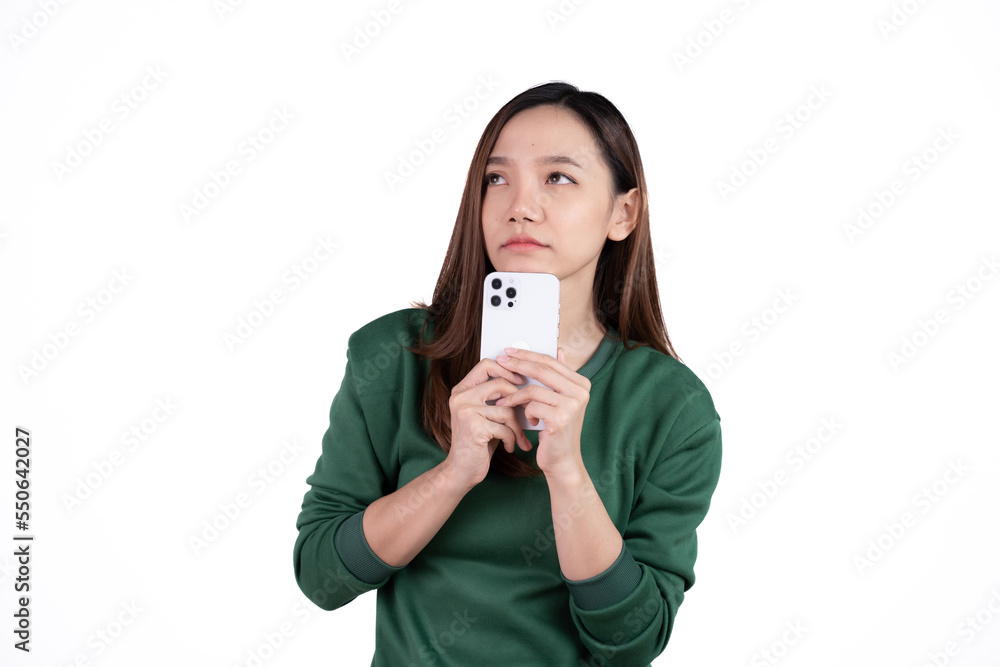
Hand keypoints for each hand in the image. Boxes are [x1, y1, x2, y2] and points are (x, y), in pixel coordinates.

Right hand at [446, 357, 532, 490]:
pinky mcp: (474, 427)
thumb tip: (527, 381)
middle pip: (500, 384)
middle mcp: (460, 397)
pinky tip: (510, 447)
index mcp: (462, 390)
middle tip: (528, 414)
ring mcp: (465, 411)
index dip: (507, 370)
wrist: (462, 471)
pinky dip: (512, 439)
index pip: (486, 365)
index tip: (521, 381)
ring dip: (517, 427)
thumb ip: (497, 398)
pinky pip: (505, 427)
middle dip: (518, 400)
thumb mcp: (486, 415)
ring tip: (518, 438)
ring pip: (506, 408)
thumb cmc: (479, 442)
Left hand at [494, 347, 590, 476]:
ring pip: (533, 389)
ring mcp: (572, 405)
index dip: (528, 354)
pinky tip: (529, 421)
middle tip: (499, 361)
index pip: (550, 361)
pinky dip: (524, 412)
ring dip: (515, 395)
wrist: (562, 461)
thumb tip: (559, 350)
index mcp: (581, 383)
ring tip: (507, 402)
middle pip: (542, 370)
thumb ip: (559, 377)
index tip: (509, 351)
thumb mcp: (561, 401)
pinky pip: (532, 406)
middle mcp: (580, 392)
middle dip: (517, 365)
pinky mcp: (560, 419)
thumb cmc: (557, 430)